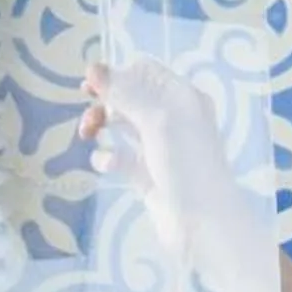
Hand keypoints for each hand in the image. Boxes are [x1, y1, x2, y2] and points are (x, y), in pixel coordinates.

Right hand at [79, 57, 275, 291]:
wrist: (203, 224)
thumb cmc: (186, 164)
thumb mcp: (157, 120)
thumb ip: (125, 93)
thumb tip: (93, 67)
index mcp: (182, 98)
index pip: (145, 72)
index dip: (117, 74)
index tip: (89, 85)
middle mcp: (172, 118)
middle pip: (130, 96)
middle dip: (106, 101)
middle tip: (87, 114)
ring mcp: (160, 148)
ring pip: (123, 125)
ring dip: (102, 124)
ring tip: (87, 134)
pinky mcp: (148, 175)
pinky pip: (122, 157)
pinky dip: (110, 157)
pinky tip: (108, 164)